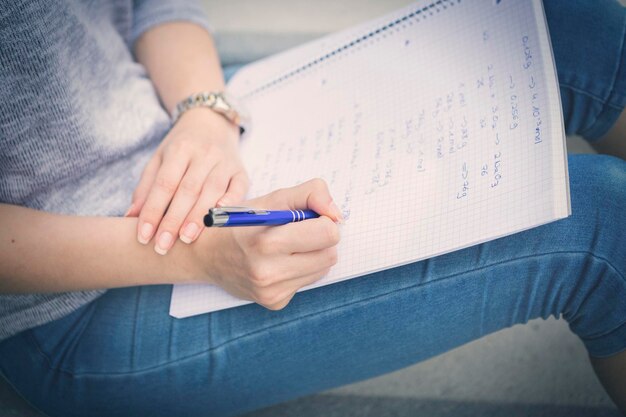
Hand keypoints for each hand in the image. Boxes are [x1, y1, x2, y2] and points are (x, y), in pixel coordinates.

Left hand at [127, 109, 248, 254]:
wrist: (212, 122)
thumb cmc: (181, 147)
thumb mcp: (159, 159)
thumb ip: (146, 188)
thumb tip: (131, 217)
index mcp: (179, 150)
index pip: (164, 184)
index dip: (153, 211)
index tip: (143, 236)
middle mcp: (203, 154)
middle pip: (187, 190)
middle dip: (174, 220)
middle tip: (163, 245)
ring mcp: (224, 162)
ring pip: (211, 191)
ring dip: (199, 217)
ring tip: (186, 239)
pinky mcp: (240, 170)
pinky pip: (238, 188)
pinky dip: (230, 203)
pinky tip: (220, 219)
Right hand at [194, 179, 342, 309]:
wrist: (205, 255)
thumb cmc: (241, 222)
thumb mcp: (271, 199)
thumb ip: (310, 194)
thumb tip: (337, 214)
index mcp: (266, 242)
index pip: (327, 233)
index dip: (323, 220)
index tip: (309, 216)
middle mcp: (268, 272)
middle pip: (330, 254)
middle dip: (320, 239)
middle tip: (298, 231)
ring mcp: (272, 291)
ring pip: (323, 269)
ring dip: (312, 255)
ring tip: (285, 247)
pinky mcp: (275, 302)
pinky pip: (308, 281)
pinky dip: (299, 269)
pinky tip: (278, 262)